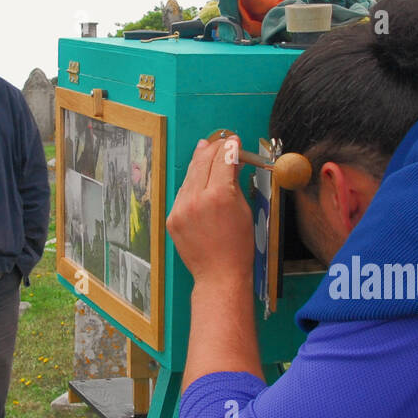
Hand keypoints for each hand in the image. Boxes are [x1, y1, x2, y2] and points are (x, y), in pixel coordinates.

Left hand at [167, 136, 253, 287]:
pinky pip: (182, 192)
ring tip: (204, 151)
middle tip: (220, 142)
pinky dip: (190, 182)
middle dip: (213, 149)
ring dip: (199, 162)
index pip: (223, 159)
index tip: (234, 142)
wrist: (219, 275)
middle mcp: (196, 199)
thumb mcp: (245, 210)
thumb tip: (231, 164)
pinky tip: (196, 177)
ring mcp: (181, 208)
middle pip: (203, 161)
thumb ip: (235, 183)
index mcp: (219, 196)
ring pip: (189, 175)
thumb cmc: (238, 248)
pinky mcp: (172, 217)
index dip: (230, 148)